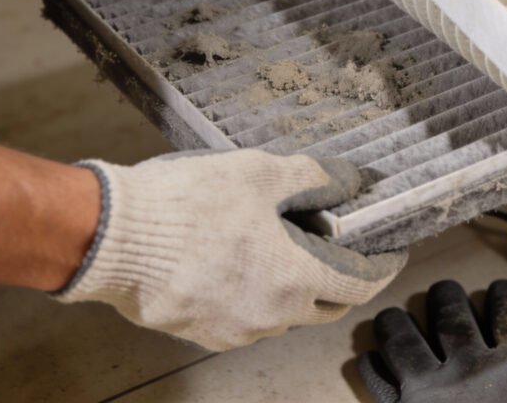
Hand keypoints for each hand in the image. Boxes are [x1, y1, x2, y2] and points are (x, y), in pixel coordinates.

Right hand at [56, 149, 405, 350]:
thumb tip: (353, 180)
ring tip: (286, 246)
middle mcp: (273, 316)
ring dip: (296, 286)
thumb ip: (315, 178)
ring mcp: (236, 330)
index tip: (393, 252)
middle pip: (326, 305)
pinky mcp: (202, 332)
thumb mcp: (262, 173)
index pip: (360, 284)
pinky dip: (258, 294)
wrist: (113, 237)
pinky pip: (247, 318)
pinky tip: (243, 262)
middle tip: (342, 247)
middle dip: (343, 279)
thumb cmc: (191, 203)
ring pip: (285, 313)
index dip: (383, 267)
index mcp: (295, 278)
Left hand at [358, 280, 506, 402]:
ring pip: (403, 334)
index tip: (500, 297)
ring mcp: (434, 395)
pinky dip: (373, 366)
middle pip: (449, 308)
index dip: (504, 295)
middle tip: (445, 296)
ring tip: (398, 319)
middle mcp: (473, 369)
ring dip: (399, 321)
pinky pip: (379, 380)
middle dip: (446, 296)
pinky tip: (376, 360)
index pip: (506, 304)